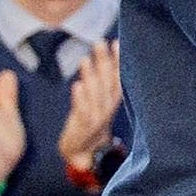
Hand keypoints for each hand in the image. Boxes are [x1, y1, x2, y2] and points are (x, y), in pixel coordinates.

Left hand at [56, 40, 120, 176]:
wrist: (84, 152)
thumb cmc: (90, 122)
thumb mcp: (99, 101)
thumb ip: (102, 82)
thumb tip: (103, 58)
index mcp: (113, 100)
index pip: (117, 76)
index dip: (118, 60)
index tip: (116, 43)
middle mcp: (108, 107)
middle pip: (107, 82)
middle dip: (104, 62)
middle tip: (99, 43)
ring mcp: (96, 117)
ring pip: (95, 94)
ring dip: (91, 76)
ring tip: (86, 60)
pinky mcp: (83, 127)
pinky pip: (82, 111)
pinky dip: (80, 98)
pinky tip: (77, 85)